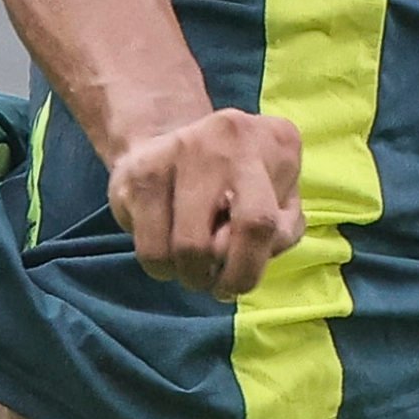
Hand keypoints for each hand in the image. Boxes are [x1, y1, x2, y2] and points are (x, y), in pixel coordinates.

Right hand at [108, 107, 304, 296]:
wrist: (170, 135)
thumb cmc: (240, 179)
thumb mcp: (282, 198)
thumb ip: (281, 230)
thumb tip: (251, 257)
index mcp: (270, 142)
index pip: (259, 223)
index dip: (246, 268)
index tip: (238, 284)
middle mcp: (221, 138)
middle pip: (209, 243)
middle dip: (210, 279)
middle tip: (211, 279)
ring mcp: (174, 150)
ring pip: (176, 251)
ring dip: (185, 274)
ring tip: (192, 263)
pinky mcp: (137, 173)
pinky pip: (148, 247)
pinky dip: (160, 265)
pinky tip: (169, 249)